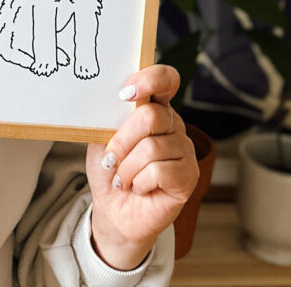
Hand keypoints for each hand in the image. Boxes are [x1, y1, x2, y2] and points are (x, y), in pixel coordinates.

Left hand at [85, 64, 197, 269]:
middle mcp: (173, 125)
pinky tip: (139, 188)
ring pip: (152, 148)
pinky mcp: (189, 176)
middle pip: (151, 116)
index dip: (150, 79)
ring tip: (124, 178)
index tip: (125, 93)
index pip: (165, 79)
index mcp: (154, 108)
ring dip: (127, 168)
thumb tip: (112, 103)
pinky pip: (160, 171)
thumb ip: (109, 119)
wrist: (113, 210)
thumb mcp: (101, 140)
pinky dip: (139, 182)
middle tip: (111, 159)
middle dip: (122, 141)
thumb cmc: (109, 171)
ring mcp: (185, 150)